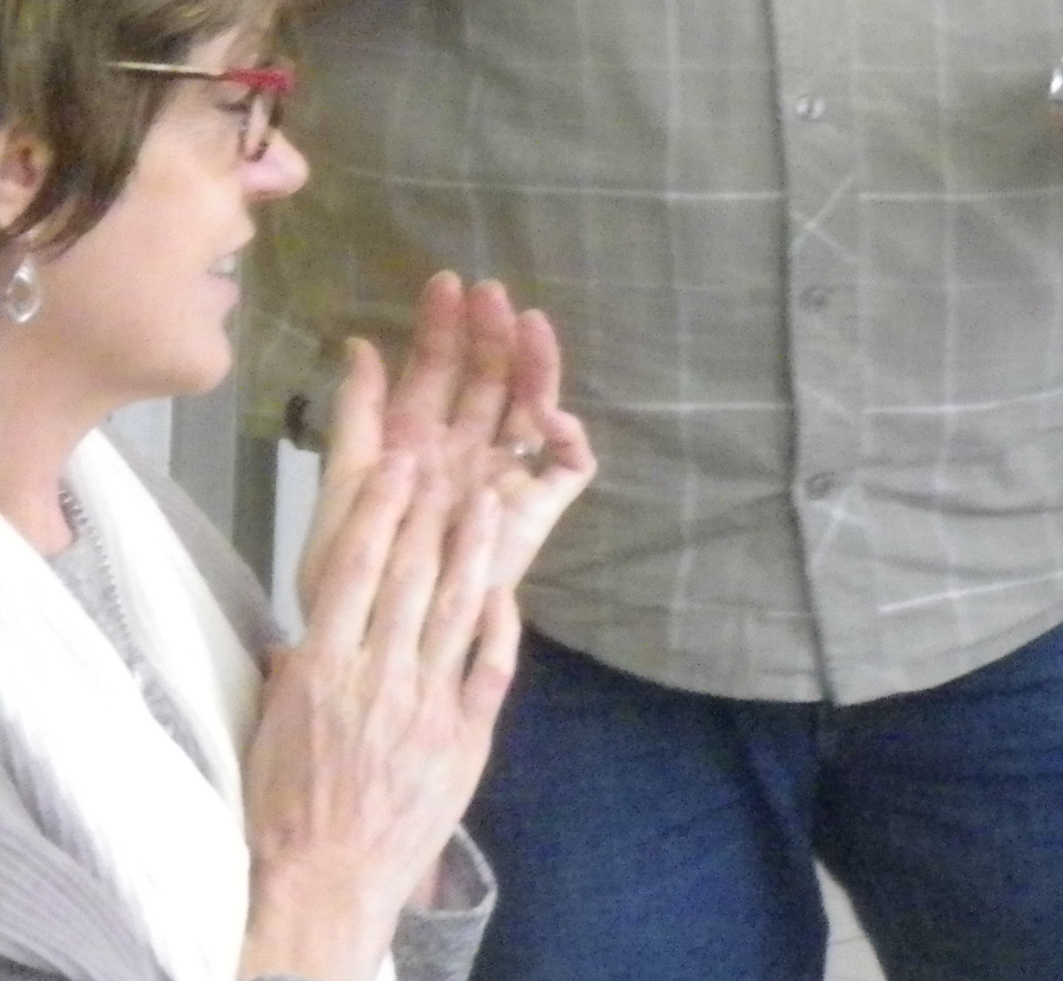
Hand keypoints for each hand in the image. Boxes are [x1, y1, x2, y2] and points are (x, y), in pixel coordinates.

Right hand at [241, 455, 523, 980]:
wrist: (325, 880)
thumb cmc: (284, 809)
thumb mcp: (271, 730)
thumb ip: (295, 672)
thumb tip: (303, 632)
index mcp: (322, 669)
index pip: (354, 571)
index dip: (379, 512)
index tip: (397, 468)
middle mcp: (377, 675)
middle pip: (411, 576)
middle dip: (431, 514)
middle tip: (449, 467)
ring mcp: (427, 702)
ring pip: (458, 607)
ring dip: (475, 551)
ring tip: (488, 504)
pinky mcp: (466, 734)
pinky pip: (491, 665)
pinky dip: (501, 623)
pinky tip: (507, 590)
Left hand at [307, 272, 595, 623]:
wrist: (376, 631)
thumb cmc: (349, 567)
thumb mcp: (343, 482)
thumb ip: (356, 413)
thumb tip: (362, 342)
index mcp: (417, 438)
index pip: (438, 369)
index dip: (443, 328)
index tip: (446, 285)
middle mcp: (465, 447)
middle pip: (488, 377)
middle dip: (491, 331)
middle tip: (490, 293)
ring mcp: (504, 473)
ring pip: (531, 404)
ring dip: (533, 363)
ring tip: (531, 324)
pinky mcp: (536, 507)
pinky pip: (567, 465)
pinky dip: (566, 435)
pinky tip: (546, 414)